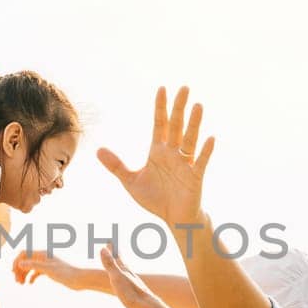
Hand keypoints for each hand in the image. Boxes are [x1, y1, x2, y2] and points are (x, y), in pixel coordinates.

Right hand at [11, 249, 84, 289]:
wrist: (79, 279)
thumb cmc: (66, 273)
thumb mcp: (48, 269)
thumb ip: (33, 265)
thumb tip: (19, 263)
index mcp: (42, 254)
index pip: (24, 253)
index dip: (16, 261)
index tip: (14, 272)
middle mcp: (43, 257)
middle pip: (25, 260)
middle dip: (19, 270)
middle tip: (16, 281)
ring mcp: (46, 264)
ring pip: (30, 267)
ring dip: (23, 274)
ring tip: (21, 284)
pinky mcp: (49, 271)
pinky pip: (36, 272)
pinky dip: (31, 277)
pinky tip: (29, 284)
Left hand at [97, 86, 214, 228]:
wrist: (174, 219)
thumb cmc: (156, 199)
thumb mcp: (131, 181)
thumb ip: (116, 165)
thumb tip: (98, 150)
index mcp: (158, 151)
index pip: (159, 124)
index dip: (160, 107)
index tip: (162, 89)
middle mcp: (173, 153)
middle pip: (176, 126)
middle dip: (179, 107)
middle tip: (184, 87)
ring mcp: (186, 164)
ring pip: (190, 139)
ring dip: (194, 124)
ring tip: (197, 105)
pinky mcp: (195, 177)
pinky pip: (201, 162)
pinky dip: (205, 151)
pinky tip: (210, 139)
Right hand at [99, 245, 163, 307]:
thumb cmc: (131, 294)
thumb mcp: (117, 278)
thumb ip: (110, 264)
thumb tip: (102, 249)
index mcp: (125, 270)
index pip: (117, 256)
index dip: (112, 248)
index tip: (109, 240)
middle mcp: (130, 275)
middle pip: (122, 262)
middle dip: (116, 254)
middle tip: (113, 247)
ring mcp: (133, 283)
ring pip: (125, 271)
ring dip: (120, 266)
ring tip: (119, 263)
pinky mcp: (134, 293)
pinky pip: (127, 281)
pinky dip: (123, 278)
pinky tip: (125, 283)